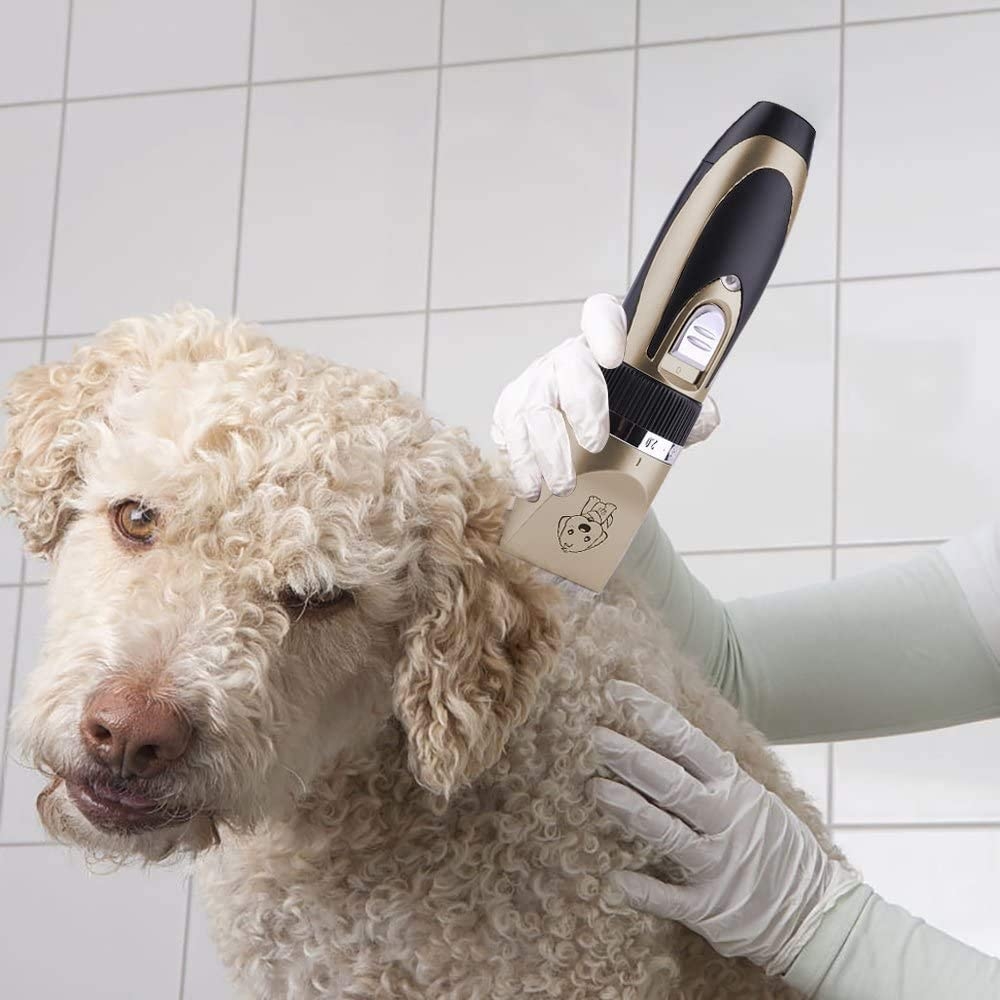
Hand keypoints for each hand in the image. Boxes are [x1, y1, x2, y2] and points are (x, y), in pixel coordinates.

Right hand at [491, 294, 719, 500]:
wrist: (586, 438)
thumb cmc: (625, 414)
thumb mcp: (660, 412)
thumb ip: (686, 413)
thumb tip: (705, 419)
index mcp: (604, 345)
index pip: (600, 315)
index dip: (604, 329)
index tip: (614, 358)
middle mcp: (565, 359)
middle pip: (565, 366)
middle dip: (581, 404)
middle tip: (596, 445)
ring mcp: (534, 384)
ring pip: (531, 407)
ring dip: (545, 451)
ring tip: (562, 486)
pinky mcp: (510, 412)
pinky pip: (507, 432)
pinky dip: (518, 464)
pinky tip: (530, 488)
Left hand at [589, 680, 860, 976]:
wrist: (815, 911)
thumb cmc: (773, 844)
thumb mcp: (752, 797)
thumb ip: (711, 774)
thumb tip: (661, 735)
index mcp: (734, 787)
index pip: (687, 740)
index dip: (651, 714)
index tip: (616, 693)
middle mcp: (726, 820)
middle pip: (672, 783)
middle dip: (632, 758)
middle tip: (596, 737)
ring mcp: (719, 865)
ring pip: (667, 833)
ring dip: (630, 810)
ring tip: (595, 790)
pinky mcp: (712, 907)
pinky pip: (673, 899)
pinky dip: (645, 890)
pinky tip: (617, 880)